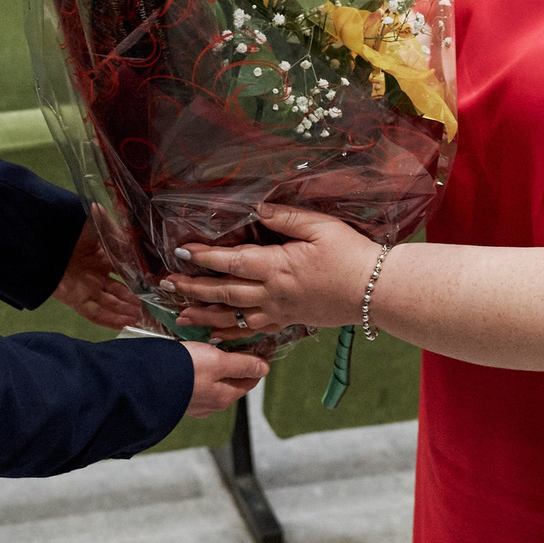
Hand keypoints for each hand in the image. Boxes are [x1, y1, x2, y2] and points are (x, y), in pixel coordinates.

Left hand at [50, 222, 143, 330]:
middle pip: (117, 292)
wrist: (40, 237)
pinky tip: (126, 323)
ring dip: (125, 312)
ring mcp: (85, 288)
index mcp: (100, 256)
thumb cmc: (69, 227)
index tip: (154, 287)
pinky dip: (110, 319)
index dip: (138, 280)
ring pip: (109, 304)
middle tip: (151, 309)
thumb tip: (135, 238)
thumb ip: (115, 231)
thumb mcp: (96, 224)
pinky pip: (95, 313)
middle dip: (133, 301)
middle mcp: (94, 274)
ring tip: (142, 319)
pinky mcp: (75, 299)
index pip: (123, 272)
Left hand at [167, 204, 380, 332]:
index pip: (230, 262)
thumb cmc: (352, 255)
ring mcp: (280, 311)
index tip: (181, 252)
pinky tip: (217, 335)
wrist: (376, 291)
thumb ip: (284, 217)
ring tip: (181, 314)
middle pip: (224, 292)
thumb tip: (255, 206)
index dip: (203, 258)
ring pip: (234, 316)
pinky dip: (232, 334)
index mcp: (277, 267)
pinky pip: (254, 330)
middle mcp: (273, 293)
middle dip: (193, 288)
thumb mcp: (320, 226)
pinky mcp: (289, 320)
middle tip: (168, 283)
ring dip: (205, 315)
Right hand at [181, 340, 269, 417]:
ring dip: (215, 364)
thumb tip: (264, 369)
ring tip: (212, 345)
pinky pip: (194, 379)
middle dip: (235, 362)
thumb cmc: (184, 370)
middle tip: (235, 340)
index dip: (258, 362)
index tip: (261, 344)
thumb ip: (242, 365)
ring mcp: (193, 400)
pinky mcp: (177, 393)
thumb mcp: (218, 363)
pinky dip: (198, 367)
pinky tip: (192, 357)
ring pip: (212, 380)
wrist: (145, 380)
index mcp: (224, 396)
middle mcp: (210, 403)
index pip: (250, 380)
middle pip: (231, 380)